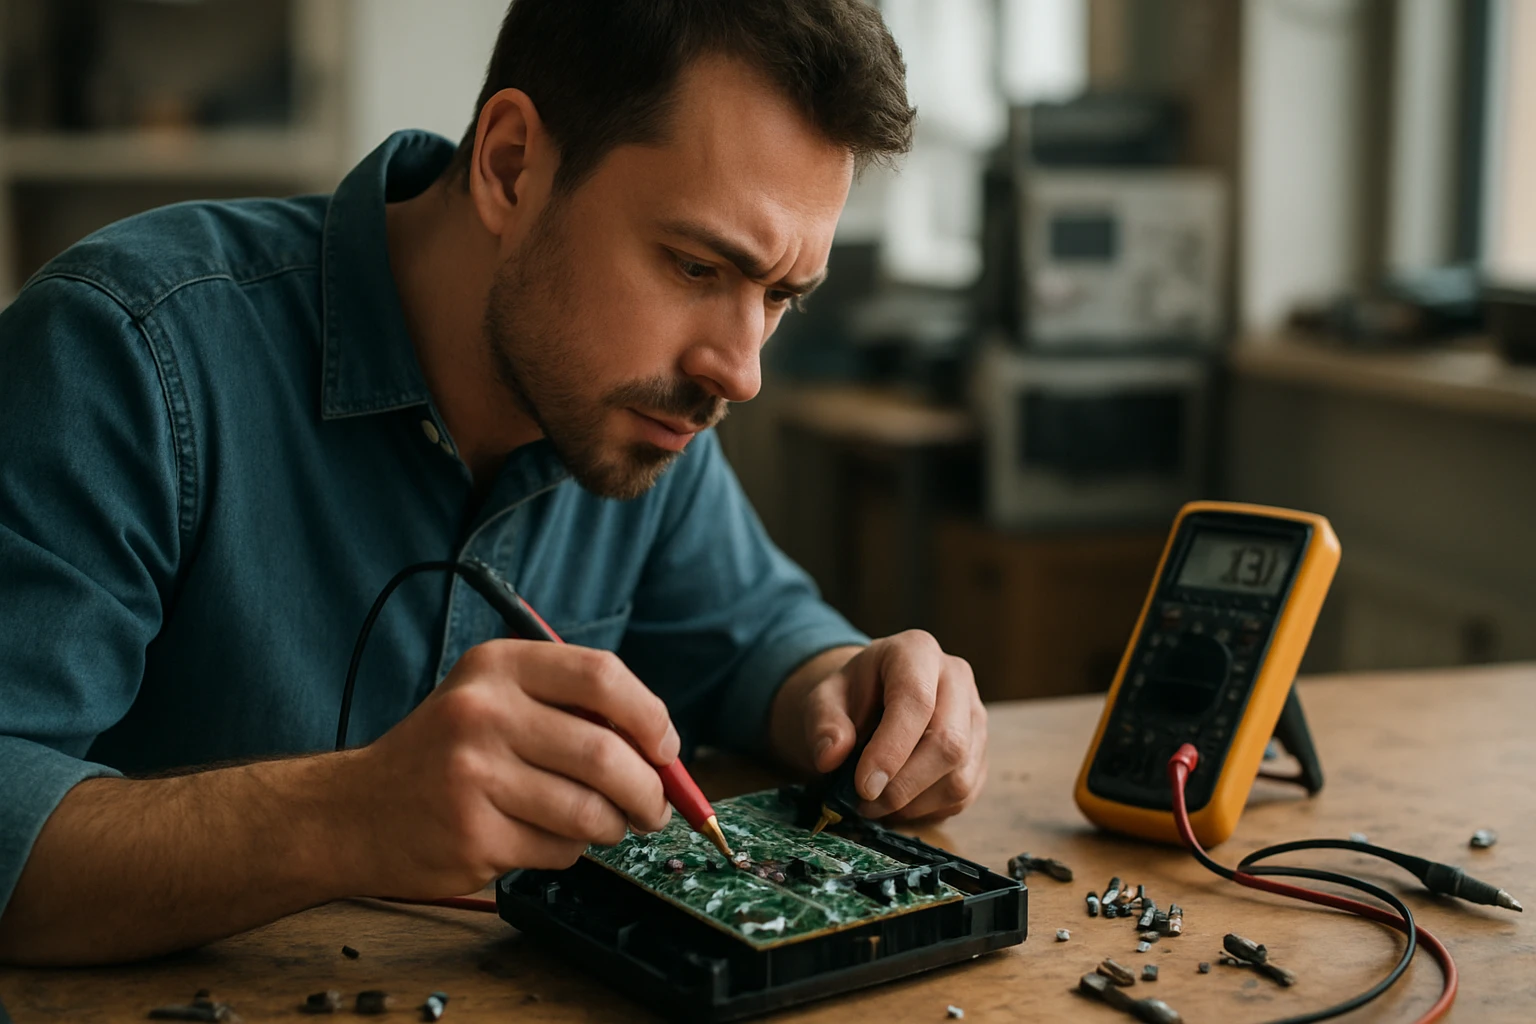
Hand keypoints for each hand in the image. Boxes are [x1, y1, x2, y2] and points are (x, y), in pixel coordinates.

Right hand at [343, 639, 676, 898]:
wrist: (351, 813)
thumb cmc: (442, 755)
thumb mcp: (492, 699)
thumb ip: (568, 707)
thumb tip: (662, 747)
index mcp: (497, 666)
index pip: (602, 677)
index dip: (650, 717)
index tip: (665, 748)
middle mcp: (483, 713)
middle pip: (605, 752)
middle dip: (648, 789)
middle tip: (654, 806)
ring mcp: (474, 776)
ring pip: (589, 810)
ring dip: (612, 826)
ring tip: (605, 824)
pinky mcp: (473, 834)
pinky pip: (559, 849)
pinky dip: (570, 851)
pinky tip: (544, 839)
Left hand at [773, 631, 986, 822]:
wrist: (871, 701)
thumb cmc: (850, 697)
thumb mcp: (823, 699)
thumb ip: (824, 724)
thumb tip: (830, 756)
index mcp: (916, 652)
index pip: (916, 701)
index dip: (891, 749)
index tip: (863, 786)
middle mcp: (956, 679)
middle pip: (949, 743)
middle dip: (903, 786)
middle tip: (864, 803)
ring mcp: (975, 717)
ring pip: (959, 777)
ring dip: (913, 804)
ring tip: (874, 805)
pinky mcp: (980, 752)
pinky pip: (963, 796)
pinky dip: (927, 811)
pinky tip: (897, 804)